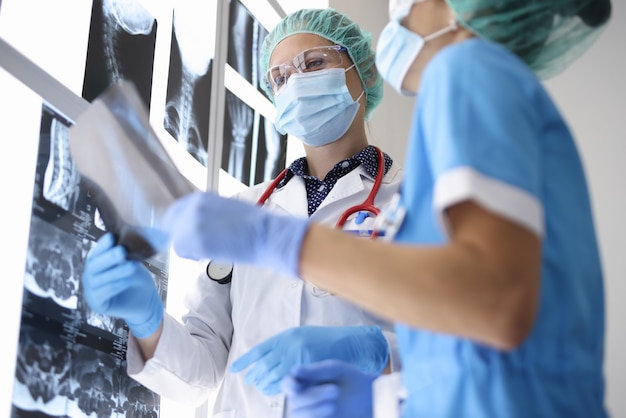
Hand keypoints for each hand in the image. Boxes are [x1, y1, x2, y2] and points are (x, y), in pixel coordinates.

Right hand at [81, 232, 162, 337]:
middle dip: (109, 257)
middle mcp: (90, 276)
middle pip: (94, 265)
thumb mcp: (133, 264)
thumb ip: (125, 257)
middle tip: (122, 251)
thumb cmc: (138, 280)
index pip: (96, 252)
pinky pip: (102, 294)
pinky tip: (127, 281)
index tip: (112, 237)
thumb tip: (122, 243)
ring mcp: (91, 290)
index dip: (102, 245)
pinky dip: (115, 286)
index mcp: (97, 263)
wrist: (146, 302)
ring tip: (131, 267)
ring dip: (115, 272)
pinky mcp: (96, 304)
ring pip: (98, 280)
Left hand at [163, 191, 308, 276]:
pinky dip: (192, 256)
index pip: (176, 210)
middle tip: (195, 246)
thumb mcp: (225, 207)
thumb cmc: (253, 223)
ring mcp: (192, 224)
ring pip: (176, 240)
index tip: (187, 233)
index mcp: (201, 197)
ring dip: (188, 247)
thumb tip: (199, 225)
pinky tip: (207, 255)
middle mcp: (192, 207)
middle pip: (171, 224)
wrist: (265, 233)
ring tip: (208, 250)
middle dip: (180, 235)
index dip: (180, 224)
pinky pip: (183, 252)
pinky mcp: (195, 241)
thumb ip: (207, 213)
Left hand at [230, 326, 387, 395]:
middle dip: (254, 374)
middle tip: (249, 381)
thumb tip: (265, 358)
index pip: (259, 349)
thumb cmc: (325, 340)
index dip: (245, 360)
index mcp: (286, 336)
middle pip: (264, 364)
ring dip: (263, 383)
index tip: (234, 368)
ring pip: (273, 375)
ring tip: (259, 387)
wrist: (348, 342)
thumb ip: (284, 345)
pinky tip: (271, 391)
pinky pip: (287, 382)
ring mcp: (298, 357)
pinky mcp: (307, 368)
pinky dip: (276, 388)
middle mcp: (289, 345)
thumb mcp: (301, 336)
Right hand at [282, 359, 374, 417]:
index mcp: (305, 382)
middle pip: (296, 401)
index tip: (297, 385)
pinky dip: (317, 417)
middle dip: (313, 396)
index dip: (289, 385)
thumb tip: (295, 370)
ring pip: (300, 416)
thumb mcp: (336, 370)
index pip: (288, 384)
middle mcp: (303, 399)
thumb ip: (316, 370)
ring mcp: (310, 414)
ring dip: (314, 411)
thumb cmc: (351, 380)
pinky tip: (331, 413)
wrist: (371, 399)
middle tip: (335, 390)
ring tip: (333, 405)